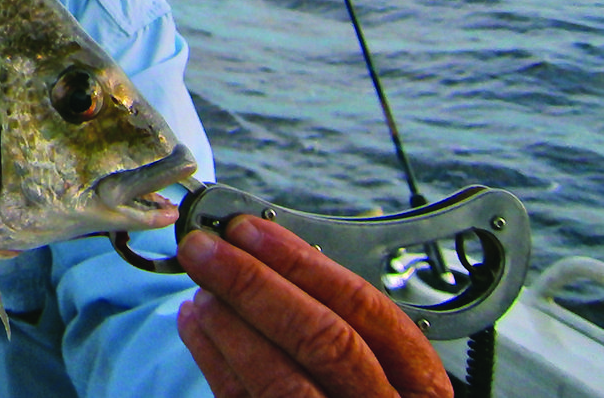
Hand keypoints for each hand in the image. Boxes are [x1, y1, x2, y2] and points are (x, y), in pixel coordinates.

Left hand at [176, 215, 452, 397]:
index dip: (302, 263)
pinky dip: (214, 359)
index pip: (364, 309)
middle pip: (322, 340)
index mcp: (418, 381)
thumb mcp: (378, 362)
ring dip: (230, 324)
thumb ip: (336, 316)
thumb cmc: (359, 392)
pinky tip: (195, 323)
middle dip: (254, 284)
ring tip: (200, 289)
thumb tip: (260, 252)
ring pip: (282, 380)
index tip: (250, 230)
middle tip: (204, 248)